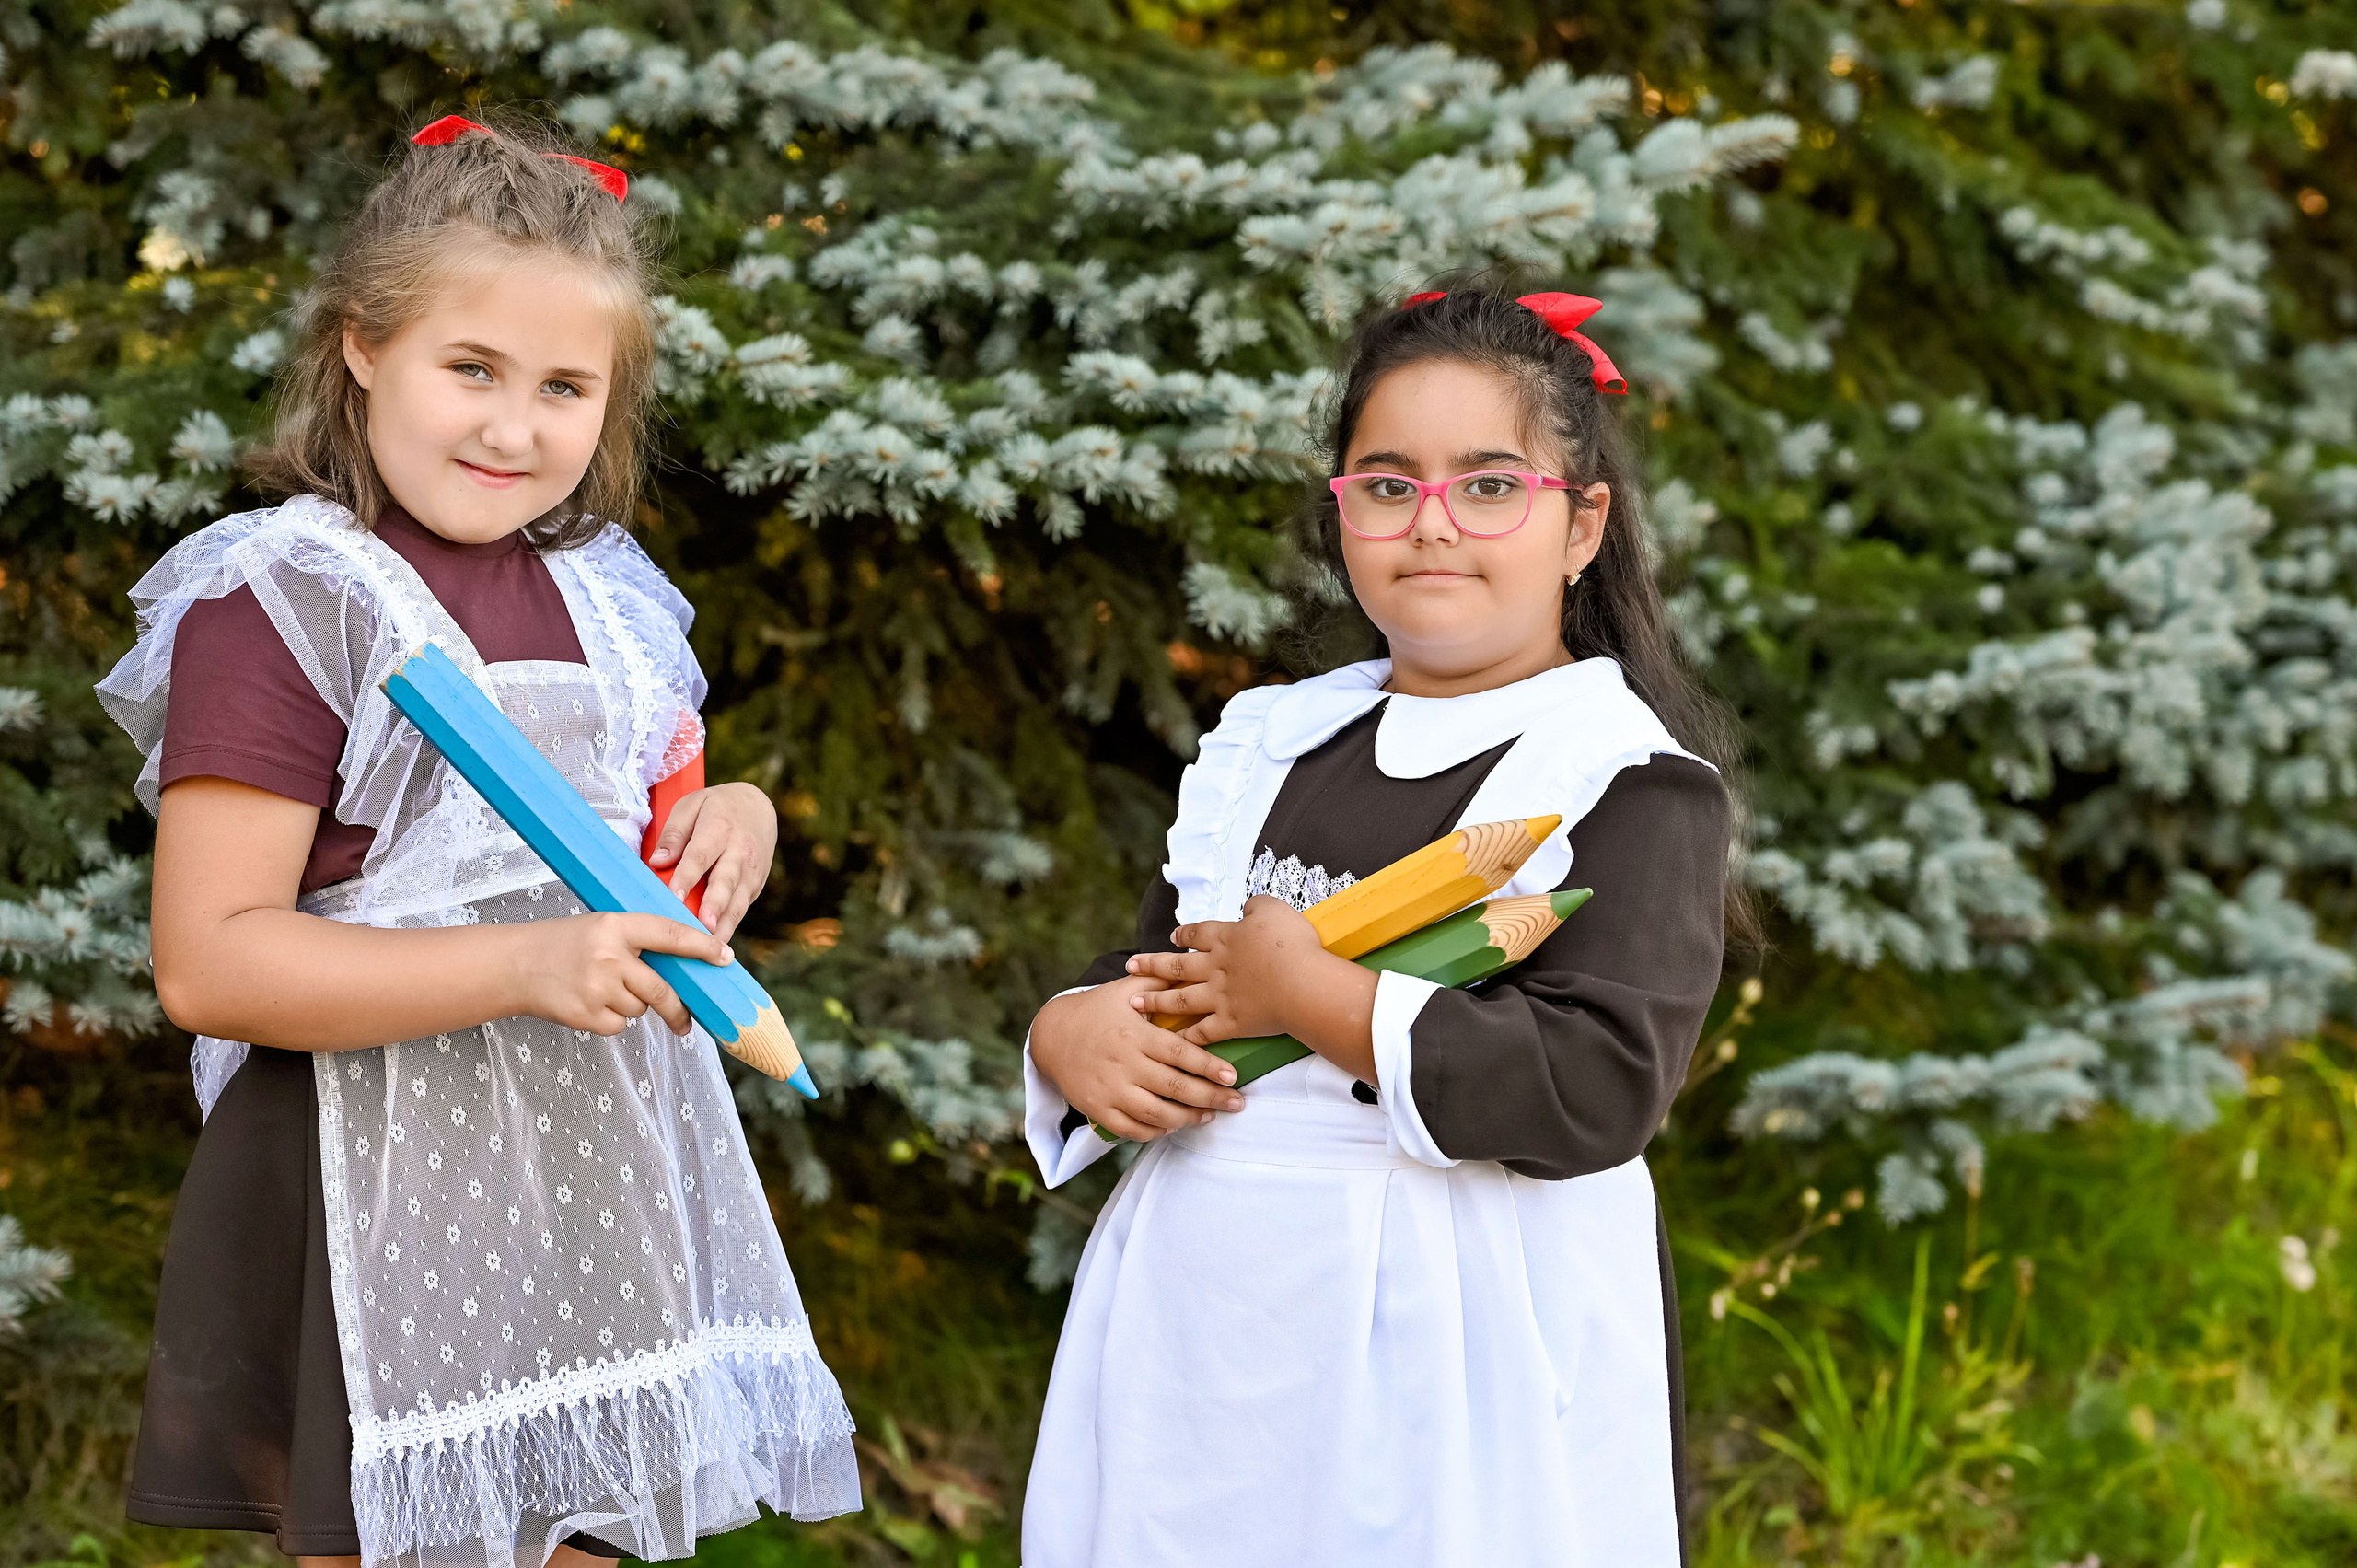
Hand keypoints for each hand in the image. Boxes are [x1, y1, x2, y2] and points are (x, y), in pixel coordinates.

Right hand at [508, 911, 731, 1037]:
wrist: (514, 965)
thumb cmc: (563, 944)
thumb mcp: (601, 928)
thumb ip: (638, 943)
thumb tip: (683, 967)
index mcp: (615, 926)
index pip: (670, 934)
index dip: (702, 947)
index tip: (725, 957)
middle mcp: (609, 956)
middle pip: (662, 989)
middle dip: (677, 1008)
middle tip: (685, 1019)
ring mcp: (597, 988)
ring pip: (640, 1008)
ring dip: (632, 1005)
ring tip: (602, 989)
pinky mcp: (586, 1015)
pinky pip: (620, 1025)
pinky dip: (612, 1020)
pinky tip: (590, 1004)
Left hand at [645, 780, 777, 942]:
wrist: (759, 808)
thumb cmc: (716, 808)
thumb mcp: (691, 806)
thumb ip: (674, 833)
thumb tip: (657, 862)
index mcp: (719, 829)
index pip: (700, 856)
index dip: (687, 877)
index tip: (674, 896)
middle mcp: (740, 853)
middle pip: (725, 882)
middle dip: (715, 906)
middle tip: (704, 927)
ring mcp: (751, 873)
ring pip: (737, 902)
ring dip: (725, 925)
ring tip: (712, 948)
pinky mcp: (755, 887)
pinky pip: (740, 909)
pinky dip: (729, 927)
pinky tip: (715, 947)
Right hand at [1028, 977, 1246, 1141]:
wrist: (1052, 1035)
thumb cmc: (1097, 1010)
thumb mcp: (1125, 990)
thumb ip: (1160, 985)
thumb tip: (1194, 972)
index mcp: (1135, 1034)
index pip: (1178, 1054)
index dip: (1208, 1067)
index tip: (1232, 1076)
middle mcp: (1123, 1064)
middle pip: (1173, 1088)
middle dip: (1210, 1098)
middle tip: (1236, 1102)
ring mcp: (1109, 1090)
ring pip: (1155, 1114)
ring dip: (1187, 1119)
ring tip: (1209, 1115)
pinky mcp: (1097, 1109)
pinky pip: (1131, 1129)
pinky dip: (1155, 1132)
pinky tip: (1172, 1126)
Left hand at [1123, 895, 1331, 1045]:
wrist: (1301, 984)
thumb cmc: (1292, 944)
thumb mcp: (1274, 910)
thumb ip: (1256, 906)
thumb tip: (1247, 908)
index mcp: (1226, 939)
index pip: (1198, 934)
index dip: (1184, 934)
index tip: (1172, 937)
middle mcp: (1216, 968)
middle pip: (1177, 965)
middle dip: (1151, 965)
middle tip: (1130, 966)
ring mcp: (1220, 997)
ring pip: (1180, 999)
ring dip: (1156, 1000)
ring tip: (1135, 1002)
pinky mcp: (1231, 1024)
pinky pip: (1202, 1033)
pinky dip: (1186, 1038)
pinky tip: (1172, 1041)